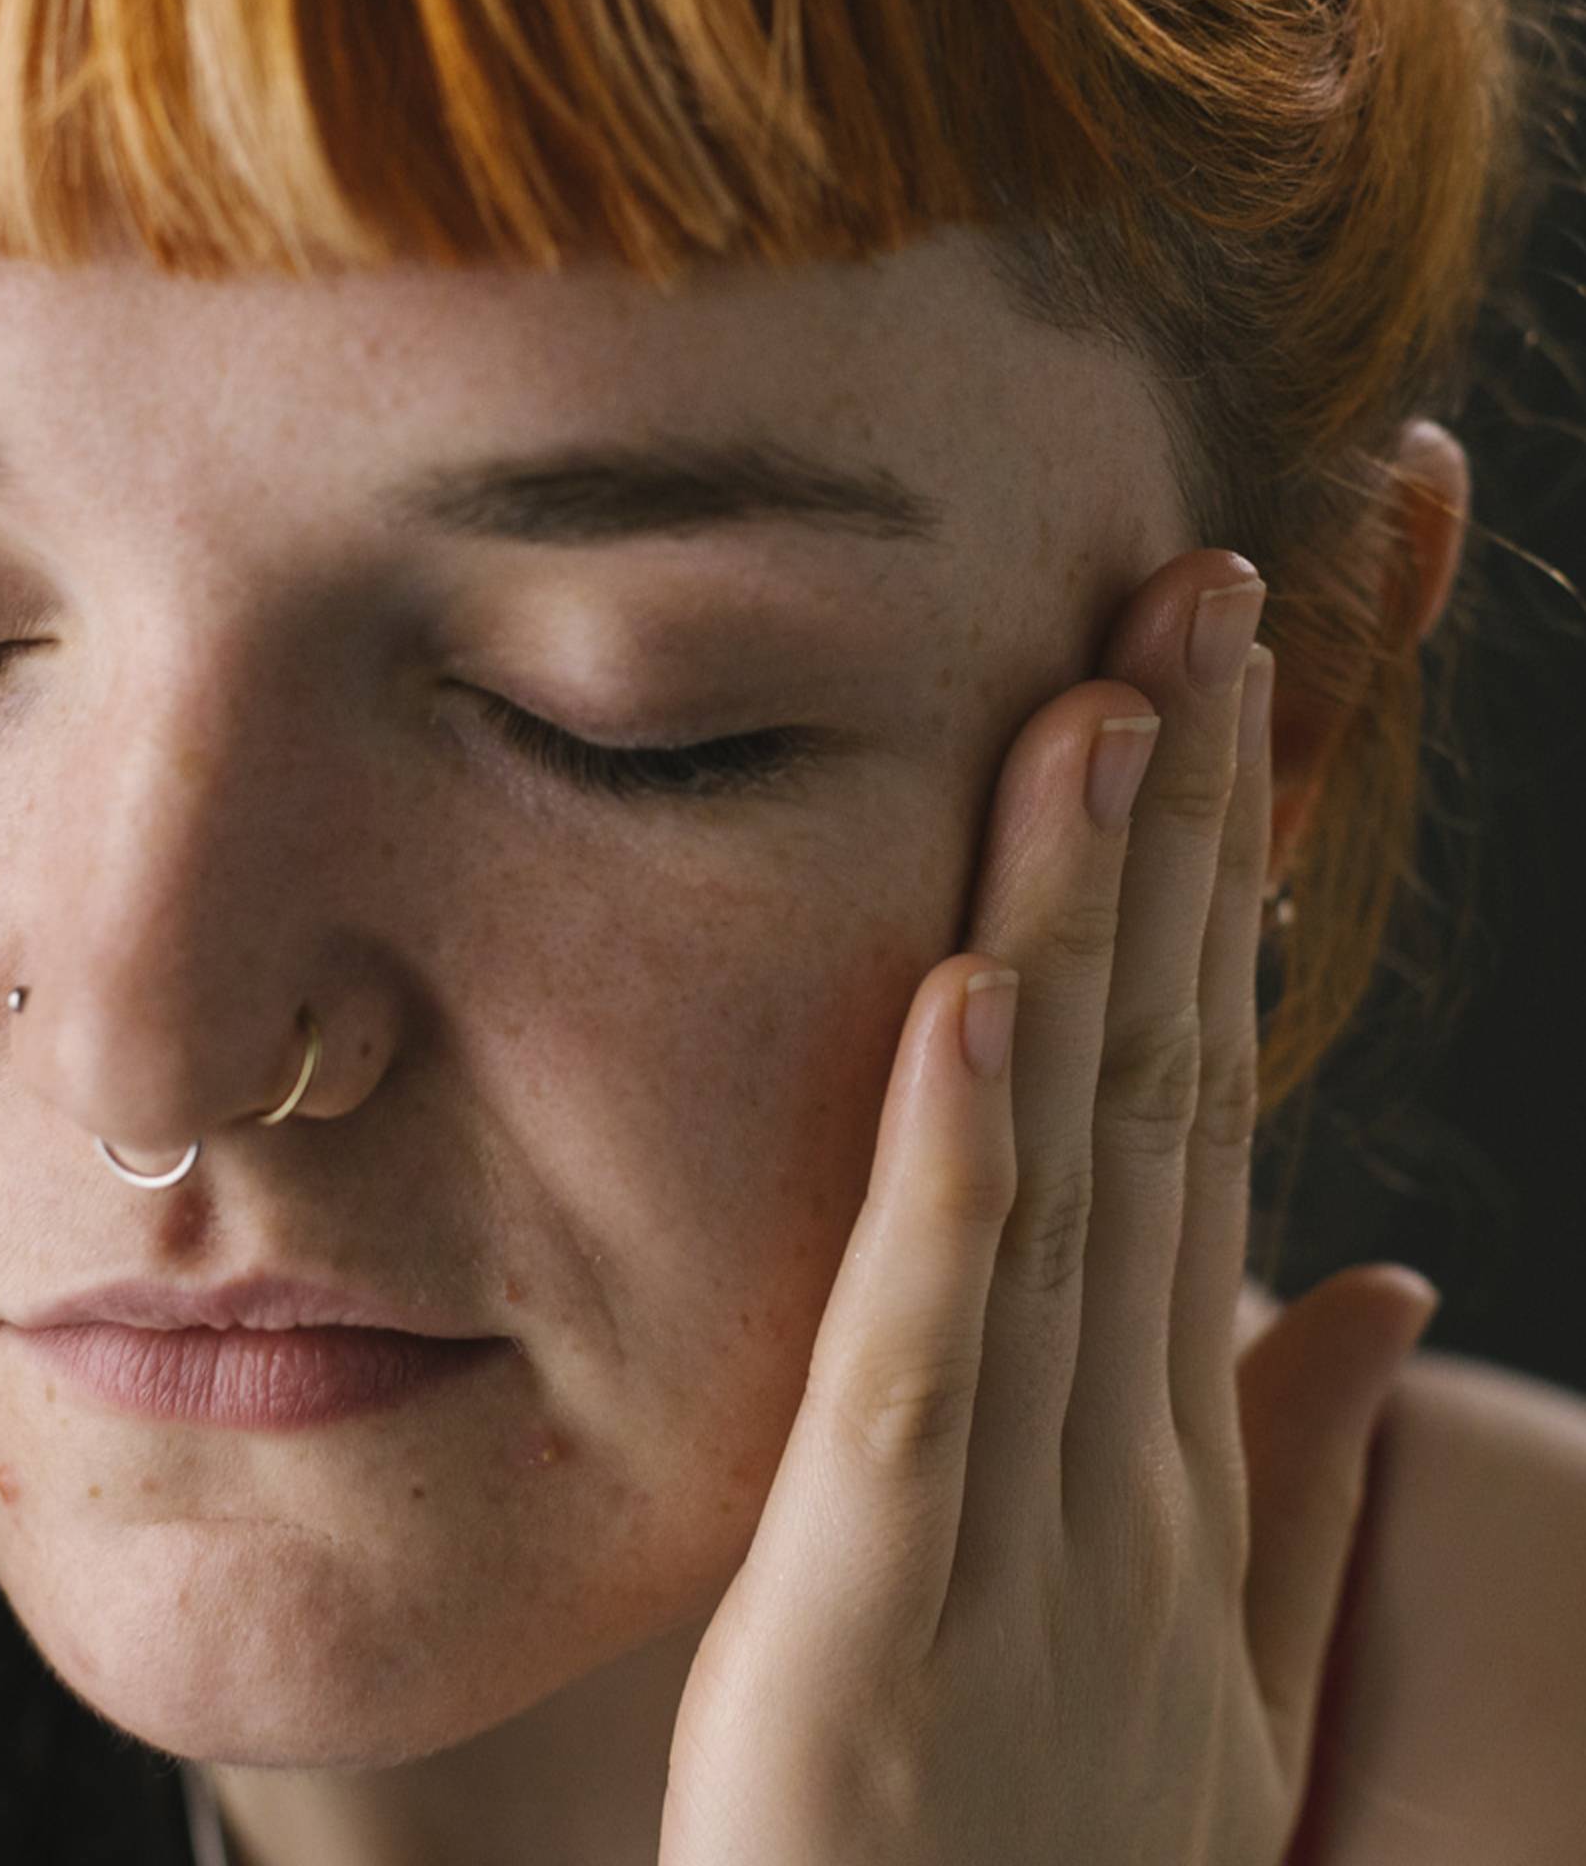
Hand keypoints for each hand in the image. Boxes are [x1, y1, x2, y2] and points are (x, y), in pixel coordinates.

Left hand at [660, 549, 1440, 1864]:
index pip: (1196, 1102)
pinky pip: (931, 1355)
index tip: (1212, 694)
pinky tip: (964, 1000)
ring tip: (1107, 713)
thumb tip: (1368, 1276)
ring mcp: (1027, 1522)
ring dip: (1086, 936)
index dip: (1213, 892)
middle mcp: (1121, 1444)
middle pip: (1159, 1084)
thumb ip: (1283, 1468)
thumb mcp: (1198, 1664)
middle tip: (1200, 595)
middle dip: (1186, 838)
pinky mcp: (890, 1607)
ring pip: (1067, 1177)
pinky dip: (957, 1174)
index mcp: (1163, 1436)